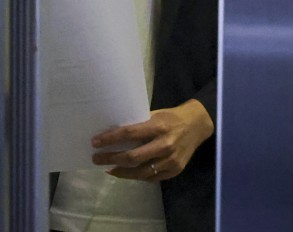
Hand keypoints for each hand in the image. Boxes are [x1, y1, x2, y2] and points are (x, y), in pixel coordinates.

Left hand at [90, 99, 213, 181]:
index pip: (129, 133)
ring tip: (109, 169)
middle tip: (96, 159)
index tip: (95, 142)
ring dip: (121, 172)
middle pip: (132, 157)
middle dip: (111, 159)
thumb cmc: (171, 117)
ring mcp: (171, 160)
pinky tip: (127, 173)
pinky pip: (151, 178)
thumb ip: (139, 125)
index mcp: (158, 126)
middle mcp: (165, 145)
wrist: (198, 125)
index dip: (110, 139)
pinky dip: (137, 176)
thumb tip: (114, 133)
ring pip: (141, 172)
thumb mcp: (155, 115)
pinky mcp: (175, 170)